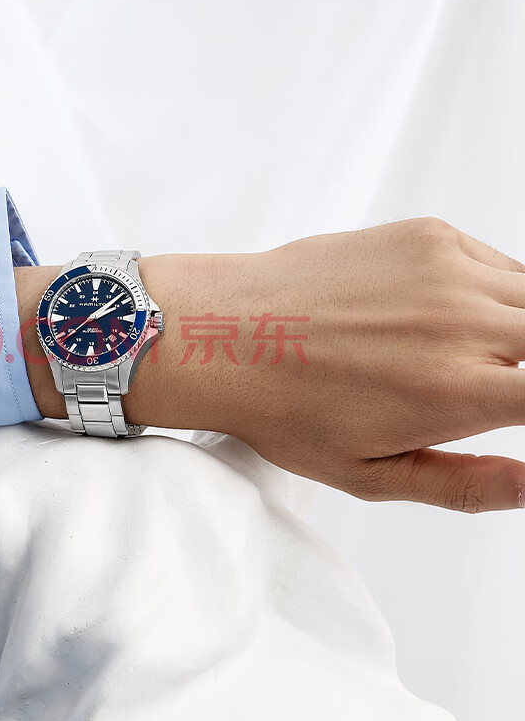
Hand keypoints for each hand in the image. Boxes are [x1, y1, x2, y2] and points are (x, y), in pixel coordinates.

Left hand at [16, 218, 524, 512]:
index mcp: (456, 389)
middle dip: (521, 370)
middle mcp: (462, 320)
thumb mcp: (366, 474)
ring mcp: (446, 268)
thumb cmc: (281, 404)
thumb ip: (464, 486)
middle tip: (474, 385)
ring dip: (514, 330)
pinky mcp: (426, 234)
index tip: (505, 406)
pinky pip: (493, 261)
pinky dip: (487, 291)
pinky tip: (434, 314)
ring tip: (450, 353)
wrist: (224, 332)